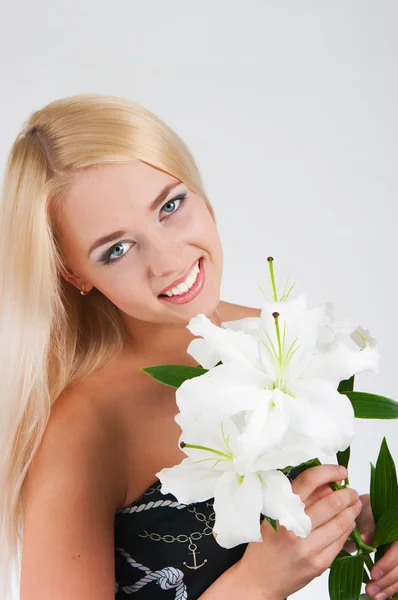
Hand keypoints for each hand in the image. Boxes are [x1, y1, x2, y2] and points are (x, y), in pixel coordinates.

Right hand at [236, 464, 361, 598]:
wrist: (260, 577)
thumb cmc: (267, 541)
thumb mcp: (275, 513)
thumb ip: (300, 497)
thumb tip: (328, 483)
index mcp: (281, 508)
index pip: (310, 480)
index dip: (329, 472)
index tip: (341, 470)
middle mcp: (294, 526)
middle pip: (331, 502)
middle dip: (347, 494)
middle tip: (351, 492)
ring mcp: (308, 547)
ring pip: (341, 523)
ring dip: (352, 511)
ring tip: (354, 505)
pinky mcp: (318, 564)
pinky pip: (340, 542)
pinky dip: (347, 529)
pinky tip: (348, 523)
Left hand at [342, 493, 397, 598]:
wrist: (377, 514)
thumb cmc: (373, 512)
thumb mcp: (372, 515)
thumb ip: (371, 528)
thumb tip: (365, 541)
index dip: (387, 564)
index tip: (373, 574)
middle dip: (386, 581)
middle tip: (371, 589)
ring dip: (389, 588)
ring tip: (374, 596)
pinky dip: (392, 589)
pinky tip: (383, 596)